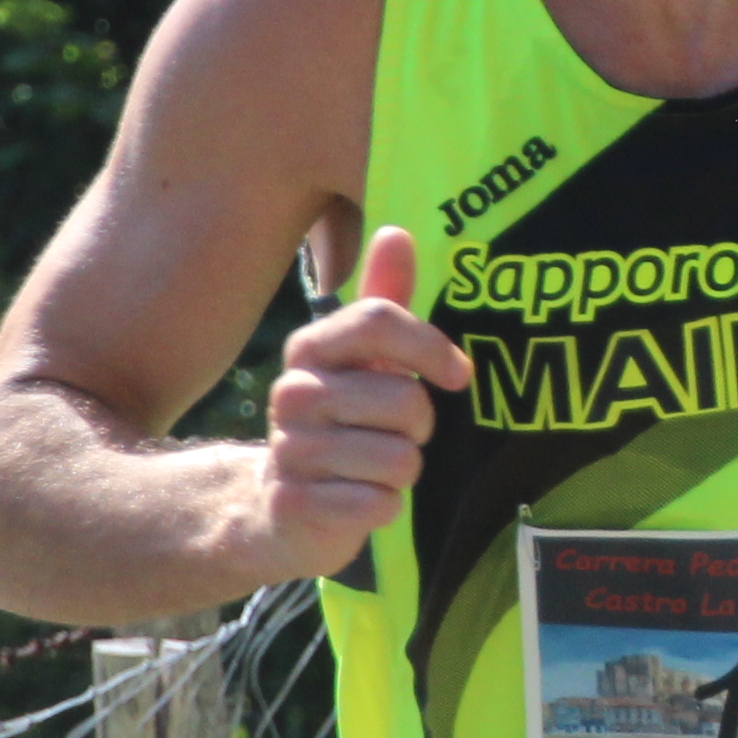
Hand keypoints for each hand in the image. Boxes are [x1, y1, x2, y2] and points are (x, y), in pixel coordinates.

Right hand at [252, 228, 468, 578]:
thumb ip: (386, 300)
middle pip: (405, 399)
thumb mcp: (365, 361)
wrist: (279, 508)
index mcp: (312, 349)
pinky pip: (378, 503)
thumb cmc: (343, 423)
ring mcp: (289, 450)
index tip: (458, 375)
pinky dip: (381, 507)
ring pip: (399, 458)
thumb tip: (397, 230)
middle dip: (418, 427)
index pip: (381, 320)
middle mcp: (292, 393)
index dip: (432, 348)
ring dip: (401, 470)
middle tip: (391, 435)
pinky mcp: (294, 505)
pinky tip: (354, 501)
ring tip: (370, 469)